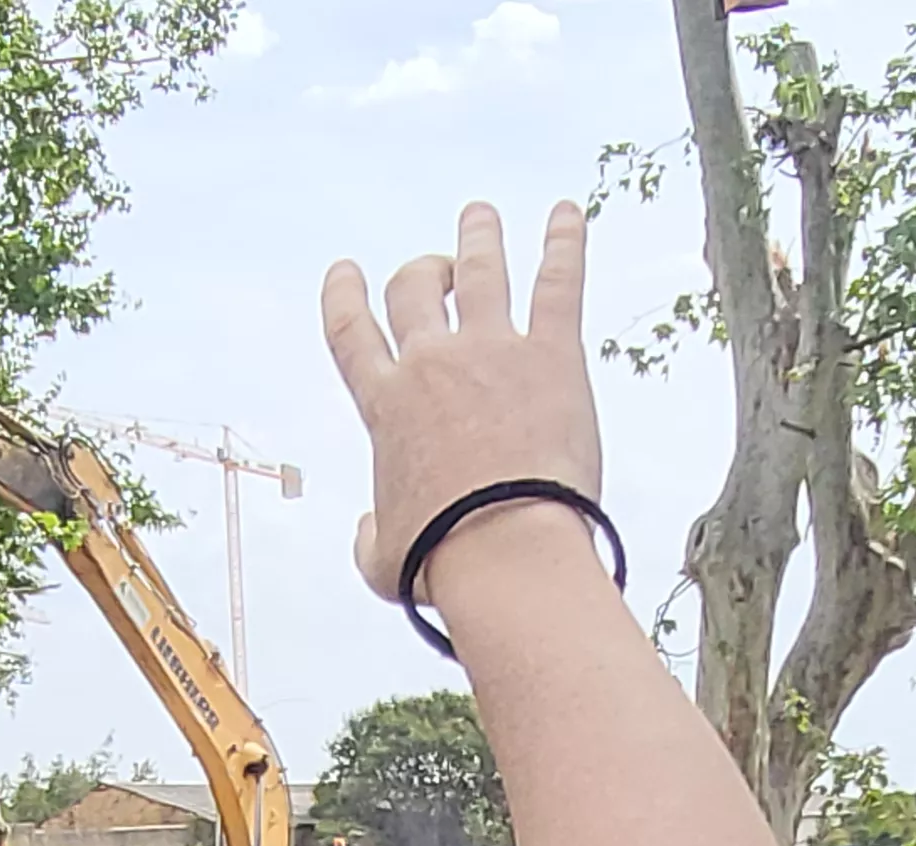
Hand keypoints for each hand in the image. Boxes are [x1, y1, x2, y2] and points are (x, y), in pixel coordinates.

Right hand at [320, 202, 600, 603]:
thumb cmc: (444, 562)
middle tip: (435, 266)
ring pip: (478, 271)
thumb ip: (369, 537)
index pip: (352, 332)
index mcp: (387, 405)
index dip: (345, 295)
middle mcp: (431, 364)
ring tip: (481, 217)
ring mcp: (490, 350)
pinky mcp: (550, 354)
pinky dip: (563, 243)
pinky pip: (557, 282)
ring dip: (478, 239)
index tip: (348, 273)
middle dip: (421, 270)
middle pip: (414, 290)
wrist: (504, 548)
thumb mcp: (383, 560)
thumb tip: (369, 529)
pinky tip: (569, 214)